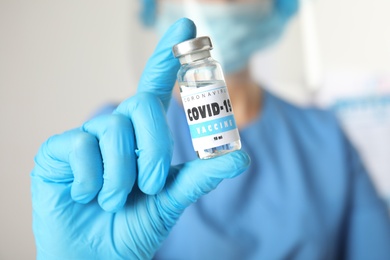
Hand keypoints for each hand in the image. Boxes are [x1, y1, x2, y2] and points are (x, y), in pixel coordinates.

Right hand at [31, 18, 249, 258]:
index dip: (168, 56)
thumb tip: (241, 156)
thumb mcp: (169, 201)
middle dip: (153, 148)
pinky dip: (92, 179)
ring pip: (112, 130)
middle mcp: (115, 130)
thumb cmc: (130, 228)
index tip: (186, 26)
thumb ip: (199, 176)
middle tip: (151, 184)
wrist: (94, 258)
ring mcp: (85, 138)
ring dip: (122, 175)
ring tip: (115, 201)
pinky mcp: (56, 153)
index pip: (155, 86)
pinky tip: (87, 196)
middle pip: (140, 105)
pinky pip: (79, 146)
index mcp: (141, 137)